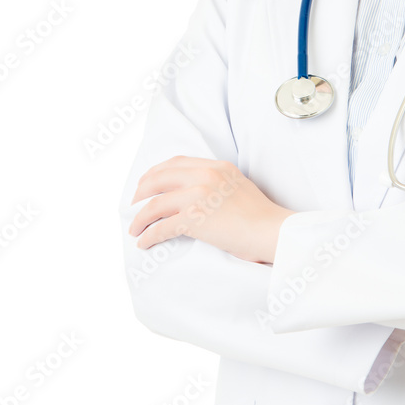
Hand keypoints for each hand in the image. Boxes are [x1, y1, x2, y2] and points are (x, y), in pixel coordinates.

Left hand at [128, 156, 293, 264]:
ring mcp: (198, 196)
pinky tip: (144, 242)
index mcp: (215, 166)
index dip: (155, 173)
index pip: (176, 163)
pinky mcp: (195, 218)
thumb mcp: (237, 184)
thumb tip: (193, 191)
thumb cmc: (259, 215)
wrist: (272, 231)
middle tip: (133, 205)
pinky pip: (161, 227)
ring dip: (140, 218)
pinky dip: (149, 235)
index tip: (146, 183)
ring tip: (135, 228)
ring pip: (155, 204)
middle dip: (141, 193)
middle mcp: (205, 175)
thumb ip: (216, 181)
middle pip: (159, 179)